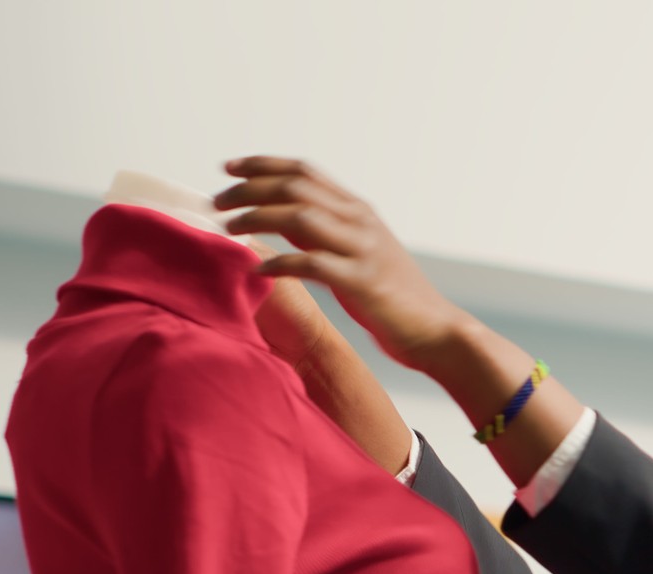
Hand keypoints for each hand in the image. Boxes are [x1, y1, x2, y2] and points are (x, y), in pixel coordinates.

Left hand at [216, 157, 470, 371]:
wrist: (437, 330)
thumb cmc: (393, 298)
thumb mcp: (356, 253)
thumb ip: (321, 233)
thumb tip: (275, 216)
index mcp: (359, 211)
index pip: (304, 172)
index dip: (262, 164)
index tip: (227, 168)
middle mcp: (360, 222)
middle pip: (295, 187)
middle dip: (248, 189)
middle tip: (216, 202)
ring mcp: (363, 250)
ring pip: (299, 217)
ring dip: (256, 218)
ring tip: (227, 230)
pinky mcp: (361, 282)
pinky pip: (311, 264)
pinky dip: (279, 264)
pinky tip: (257, 271)